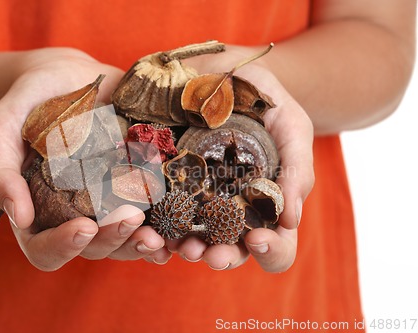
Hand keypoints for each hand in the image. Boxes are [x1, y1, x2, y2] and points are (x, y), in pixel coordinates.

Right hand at [0, 48, 170, 270]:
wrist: (68, 77)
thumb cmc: (26, 104)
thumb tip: (18, 216)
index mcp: (39, 213)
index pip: (45, 250)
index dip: (63, 247)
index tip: (83, 226)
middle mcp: (77, 214)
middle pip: (95, 248)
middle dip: (113, 240)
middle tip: (131, 219)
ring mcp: (111, 202)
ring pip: (127, 239)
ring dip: (143, 242)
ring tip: (159, 233)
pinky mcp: (138, 184)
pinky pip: (154, 214)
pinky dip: (166, 226)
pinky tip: (178, 226)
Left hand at [167, 47, 314, 271]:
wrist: (226, 72)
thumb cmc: (267, 103)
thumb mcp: (291, 127)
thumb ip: (298, 169)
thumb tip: (291, 220)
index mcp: (267, 204)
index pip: (277, 244)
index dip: (271, 250)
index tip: (258, 238)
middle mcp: (233, 209)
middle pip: (231, 250)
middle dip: (220, 257)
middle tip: (207, 253)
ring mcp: (199, 199)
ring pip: (194, 238)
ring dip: (185, 247)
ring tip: (176, 242)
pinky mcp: (169, 183)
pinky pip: (162, 212)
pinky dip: (156, 224)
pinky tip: (149, 224)